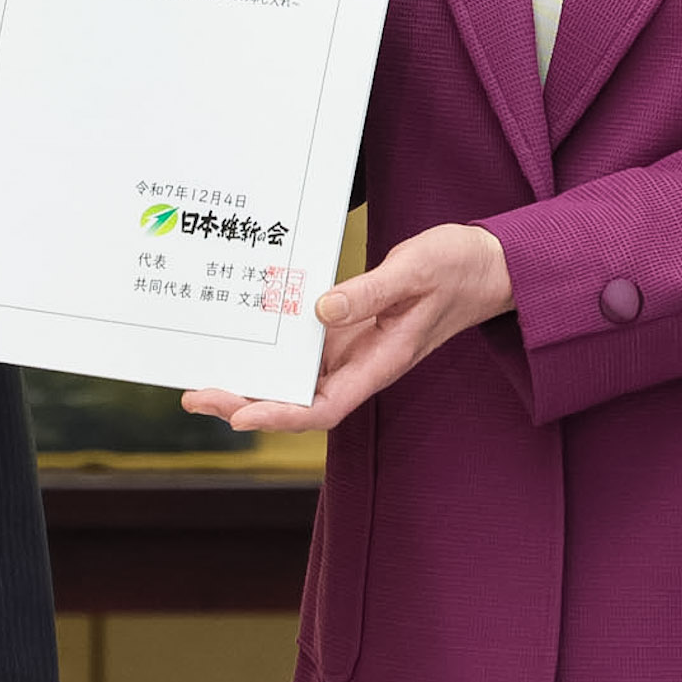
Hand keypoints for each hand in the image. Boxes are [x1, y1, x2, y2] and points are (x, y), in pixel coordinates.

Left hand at [181, 223, 512, 432]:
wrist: (487, 265)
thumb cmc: (457, 269)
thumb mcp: (414, 273)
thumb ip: (369, 293)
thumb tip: (319, 310)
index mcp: (380, 363)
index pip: (322, 407)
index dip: (278, 416)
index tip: (237, 416)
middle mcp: (361, 365)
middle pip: (297, 400)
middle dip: (245, 401)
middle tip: (194, 395)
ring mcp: (354, 349)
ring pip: (296, 379)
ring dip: (252, 381)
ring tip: (202, 379)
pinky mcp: (350, 330)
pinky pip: (305, 350)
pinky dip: (273, 349)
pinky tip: (244, 337)